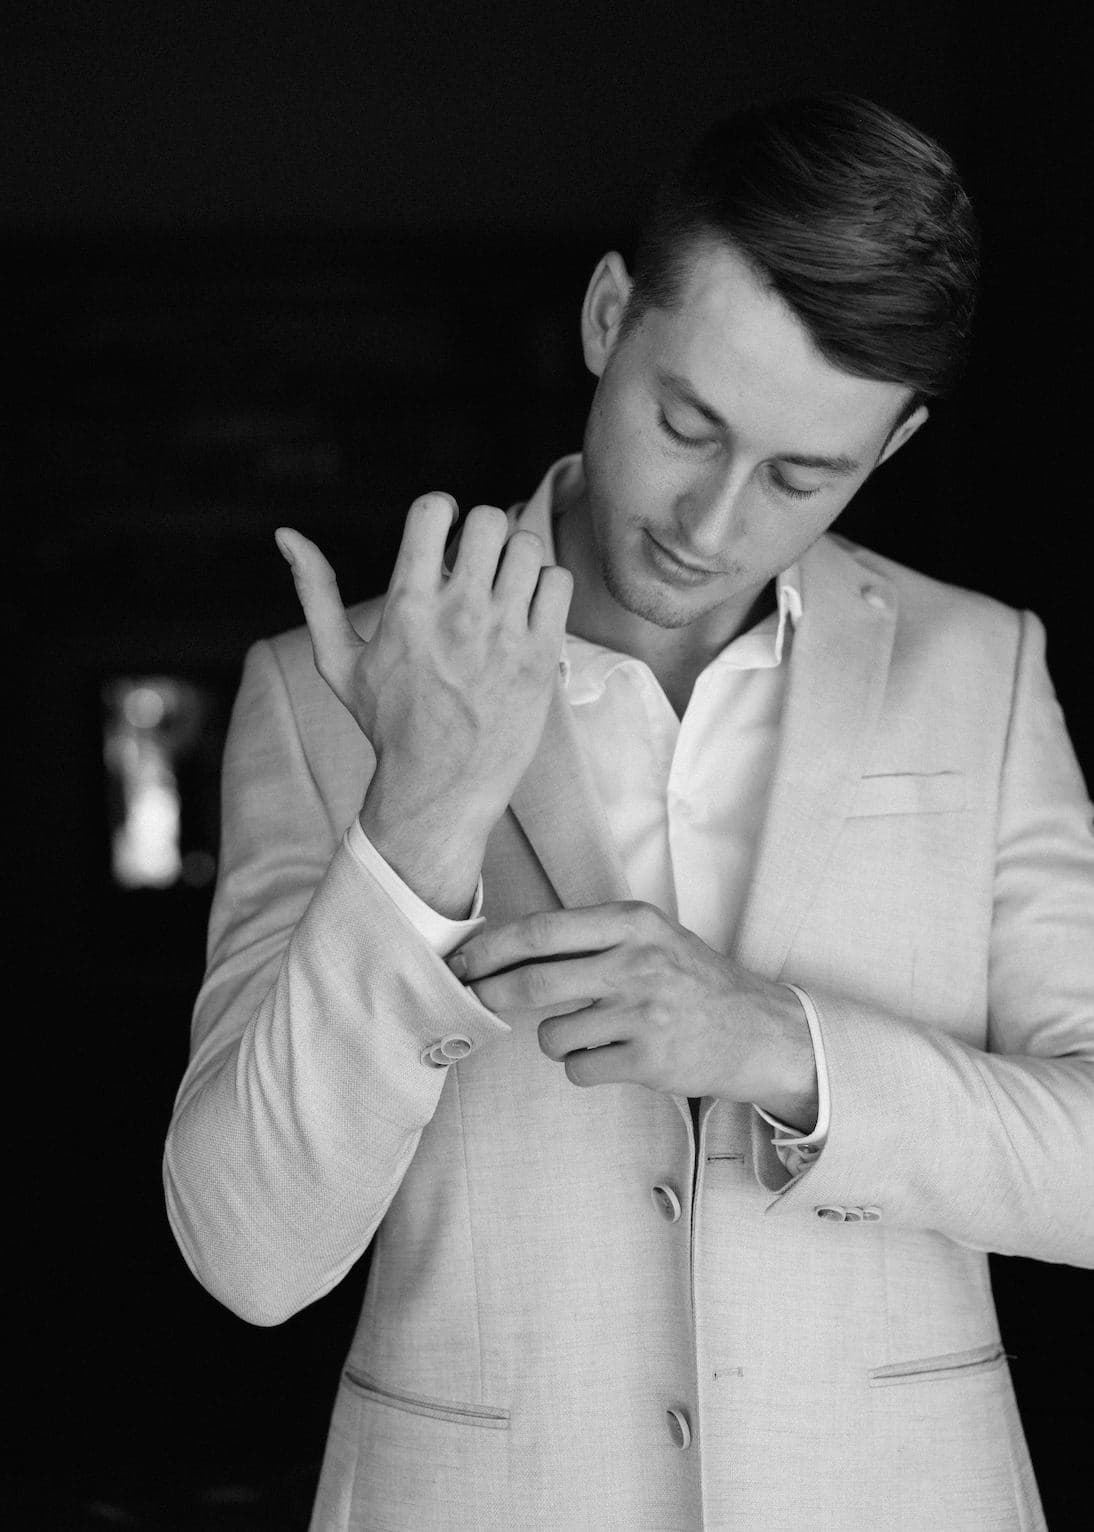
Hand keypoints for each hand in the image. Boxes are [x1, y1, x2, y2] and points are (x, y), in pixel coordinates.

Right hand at [276, 496, 571, 915]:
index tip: (444, 535)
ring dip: (517, 560)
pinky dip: (547, 588)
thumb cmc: (387, 724)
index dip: (442, 510)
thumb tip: (285, 534)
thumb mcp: (338, 661)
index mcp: (407, 605)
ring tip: (505, 590)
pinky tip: (529, 612)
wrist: (438, 789)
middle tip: (478, 566)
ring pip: (528, 547)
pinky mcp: (541, 656)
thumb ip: (315, 591)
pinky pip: (559, 582)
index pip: (434, 508)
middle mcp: (458, 613)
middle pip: (491, 519)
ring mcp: (504, 634)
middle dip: (483, 534)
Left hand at [449, 902, 817, 1123]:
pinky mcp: (648, 1061)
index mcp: (633, 923)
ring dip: (554, 1039)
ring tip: (592, 1032)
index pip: (542, 931)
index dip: (491, 948)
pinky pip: (579, 1069)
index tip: (460, 960)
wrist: (759, 1031)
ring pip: (552, 1034)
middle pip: (534, 982)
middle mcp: (637, 963)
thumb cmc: (692, 980)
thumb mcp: (650, 937)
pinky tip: (613, 1056)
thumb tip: (504, 949)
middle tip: (472, 998)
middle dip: (491, 993)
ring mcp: (643, 1014)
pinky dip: (583, 1067)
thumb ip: (590, 938)